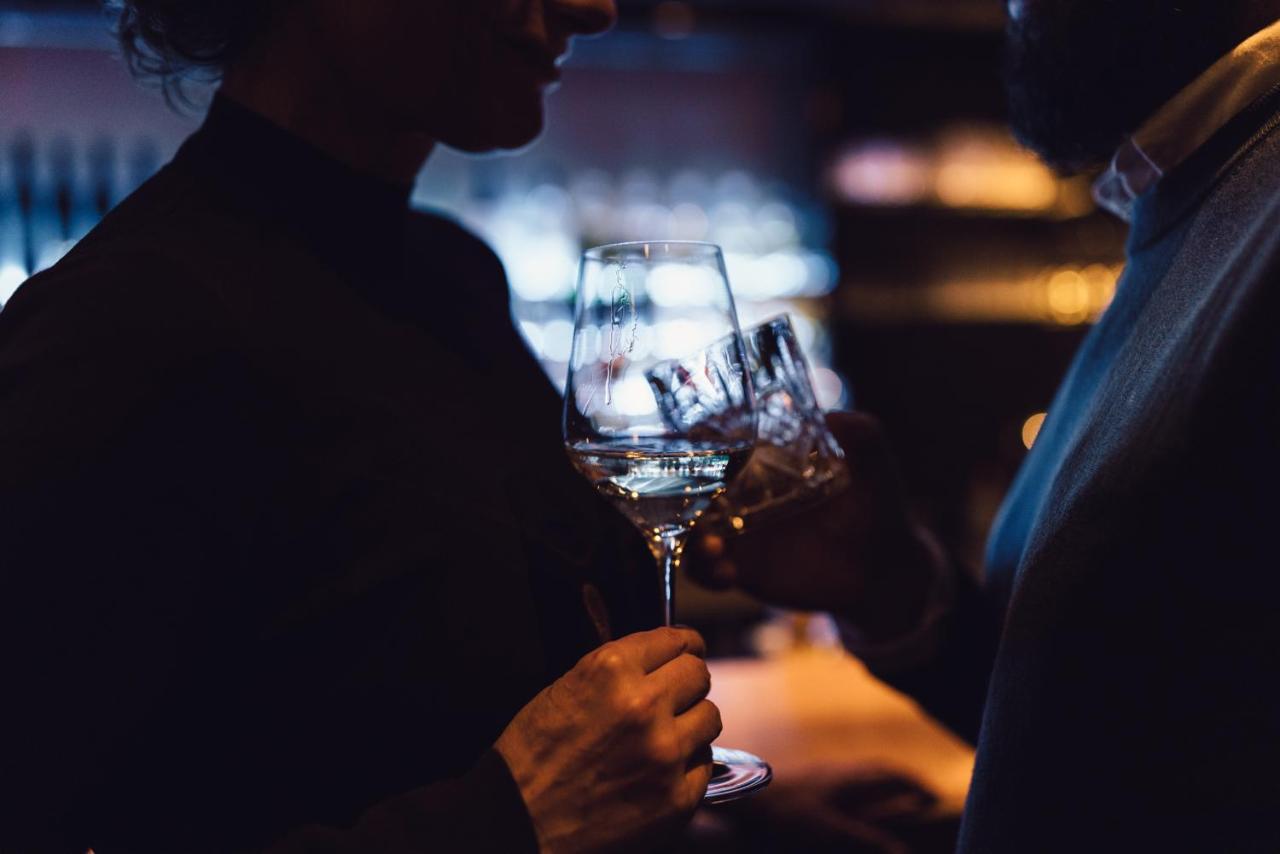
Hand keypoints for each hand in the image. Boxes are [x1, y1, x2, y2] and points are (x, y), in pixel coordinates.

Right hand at [494, 627, 720, 853]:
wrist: (519, 823)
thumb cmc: (532, 756)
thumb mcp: (564, 687)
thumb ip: (617, 669)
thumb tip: (659, 657)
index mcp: (611, 670)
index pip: (676, 640)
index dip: (683, 645)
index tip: (686, 650)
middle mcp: (644, 705)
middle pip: (698, 674)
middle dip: (687, 682)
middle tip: (674, 696)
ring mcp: (664, 753)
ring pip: (710, 717)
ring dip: (691, 723)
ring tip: (665, 736)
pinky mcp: (676, 797)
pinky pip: (704, 764)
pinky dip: (687, 765)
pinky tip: (660, 770)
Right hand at [690, 411, 947, 643]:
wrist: (883, 570)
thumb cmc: (879, 508)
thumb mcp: (876, 468)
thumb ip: (865, 438)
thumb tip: (834, 416)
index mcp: (769, 463)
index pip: (724, 446)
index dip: (702, 444)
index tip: (697, 445)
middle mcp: (747, 494)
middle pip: (695, 487)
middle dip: (682, 493)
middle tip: (701, 505)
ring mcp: (740, 532)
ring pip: (693, 530)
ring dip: (693, 538)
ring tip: (716, 549)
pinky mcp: (742, 569)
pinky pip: (707, 570)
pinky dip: (707, 572)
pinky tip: (728, 576)